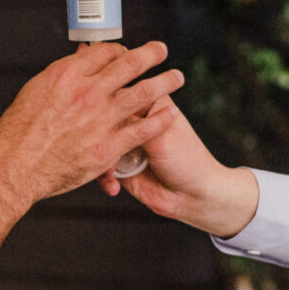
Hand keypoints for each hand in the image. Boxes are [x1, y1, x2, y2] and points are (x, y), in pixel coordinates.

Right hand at [0, 42, 183, 203]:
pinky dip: (160, 119)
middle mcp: (87, 91)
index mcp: (67, 74)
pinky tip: (171, 114)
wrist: (15, 167)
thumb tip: (77, 62)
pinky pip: (143, 129)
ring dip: (165, 82)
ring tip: (177, 77)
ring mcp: (100, 118)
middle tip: (161, 50)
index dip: (119, 49)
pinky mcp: (108, 147)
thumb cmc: (18, 131)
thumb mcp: (35, 91)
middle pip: (129, 64)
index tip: (126, 51)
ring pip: (143, 92)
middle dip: (150, 54)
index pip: (104, 51)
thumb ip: (61, 77)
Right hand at [98, 99, 259, 237]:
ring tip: (111, 171)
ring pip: (98, 142)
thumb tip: (100, 113)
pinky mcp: (119, 164)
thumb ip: (131, 123)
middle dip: (97, 134)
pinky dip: (103, 175)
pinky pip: (100, 165)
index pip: (121, 93)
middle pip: (104, 117)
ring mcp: (126, 142)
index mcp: (150, 102)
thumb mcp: (160, 137)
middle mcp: (136, 120)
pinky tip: (113, 186)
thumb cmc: (187, 161)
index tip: (95, 114)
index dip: (105, 102)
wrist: (192, 196)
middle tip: (101, 147)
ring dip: (99, 157)